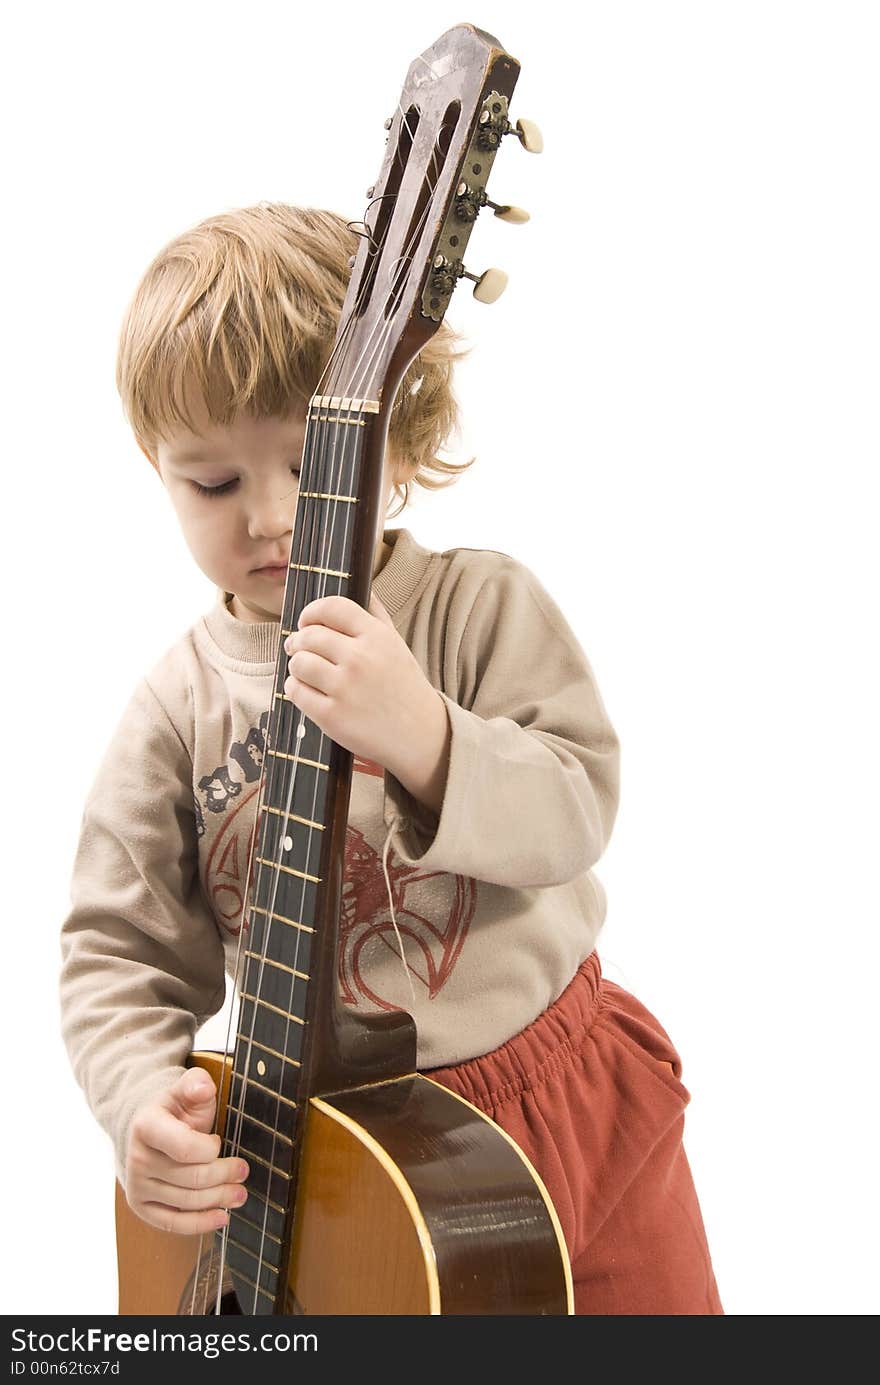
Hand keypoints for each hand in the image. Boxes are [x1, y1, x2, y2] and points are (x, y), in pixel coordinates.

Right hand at [125, 1068, 248, 1235]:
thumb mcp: (185, 1090)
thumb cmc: (174, 1111)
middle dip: (224, 1175)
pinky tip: (221, 1217)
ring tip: (240, 1193)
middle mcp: (137, 1159)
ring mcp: (138, 1186)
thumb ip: (195, 1084)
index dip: (209, 1149)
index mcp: (146, 1127)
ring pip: (187, 1201)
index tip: (218, 1141)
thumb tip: (203, 1087)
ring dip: (219, 1199)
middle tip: (243, 1171)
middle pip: (192, 1177)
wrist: (147, 1130)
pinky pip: (172, 1223)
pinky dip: (200, 1224)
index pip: (184, 1148)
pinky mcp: (142, 1206)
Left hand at [283, 591, 449, 807]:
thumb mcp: (396, 644)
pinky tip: (306, 690)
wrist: (419, 734)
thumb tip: (362, 587)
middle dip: (298, 640)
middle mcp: (360, 659)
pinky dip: (295, 688)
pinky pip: (296, 691)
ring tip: (304, 670)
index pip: (331, 607)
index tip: (306, 621)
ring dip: (296, 665)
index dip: (311, 611)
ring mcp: (345, 689)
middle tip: (297, 647)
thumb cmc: (403, 686)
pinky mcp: (332, 716)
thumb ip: (376, 614)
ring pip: (299, 663)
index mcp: (377, 637)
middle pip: (308, 635)